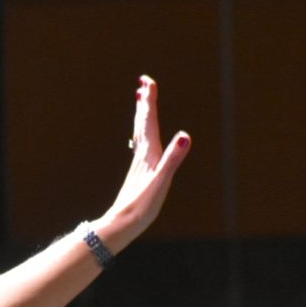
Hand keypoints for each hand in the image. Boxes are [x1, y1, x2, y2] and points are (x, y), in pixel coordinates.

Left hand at [101, 76, 191, 247]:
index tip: (146, 81)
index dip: (149, 102)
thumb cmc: (141, 207)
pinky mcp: (140, 174)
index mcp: (148, 154)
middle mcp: (142, 156)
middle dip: (145, 103)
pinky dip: (143, 136)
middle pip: (143, 124)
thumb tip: (185, 136)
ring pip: (140, 134)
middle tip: (143, 83)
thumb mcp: (161, 183)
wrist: (120, 225)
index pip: (148, 122)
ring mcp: (140, 165)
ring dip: (142, 116)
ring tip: (142, 103)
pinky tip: (143, 140)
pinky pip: (142, 147)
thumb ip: (173, 159)